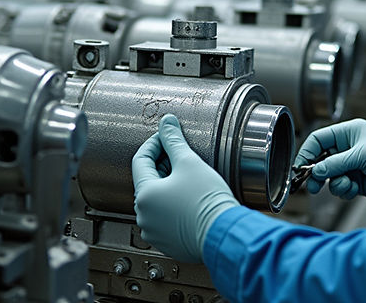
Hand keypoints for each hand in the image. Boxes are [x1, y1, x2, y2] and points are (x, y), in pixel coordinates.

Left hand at [132, 114, 239, 262]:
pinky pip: (164, 218)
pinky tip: (189, 200)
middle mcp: (144, 216)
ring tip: (187, 180)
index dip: (154, 144)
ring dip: (167, 187)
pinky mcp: (167, 242)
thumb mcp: (189, 162)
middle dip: (162, 166)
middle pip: (147, 181)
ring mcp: (154, 231)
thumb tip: (167, 123)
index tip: (166, 138)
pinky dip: (173, 206)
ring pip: (156, 201)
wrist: (224, 234)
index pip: (140, 160)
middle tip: (181, 158)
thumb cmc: (207, 202)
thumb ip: (174, 140)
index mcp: (144, 195)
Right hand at [294, 118, 365, 201]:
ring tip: (346, 186)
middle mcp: (346, 147)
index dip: (307, 152)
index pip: (318, 139)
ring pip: (328, 176)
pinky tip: (355, 189)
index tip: (300, 167)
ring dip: (334, 183)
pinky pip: (338, 186)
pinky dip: (344, 190)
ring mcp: (350, 164)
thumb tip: (315, 171)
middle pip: (319, 159)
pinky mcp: (354, 180)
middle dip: (317, 173)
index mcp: (347, 133)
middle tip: (313, 186)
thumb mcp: (363, 156)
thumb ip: (336, 163)